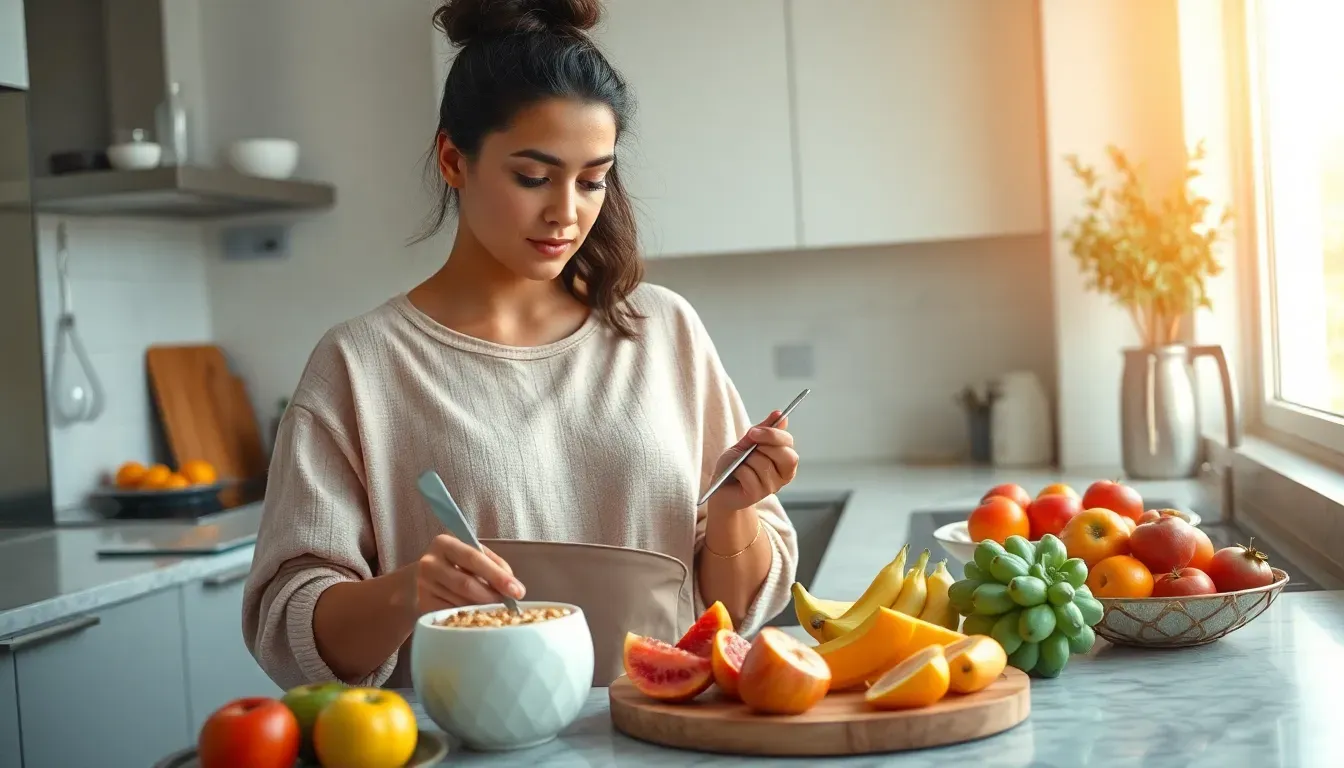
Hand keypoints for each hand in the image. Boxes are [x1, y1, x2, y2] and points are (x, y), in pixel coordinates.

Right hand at [406, 535, 525, 614]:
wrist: (425, 579)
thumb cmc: (457, 565)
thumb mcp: (474, 556)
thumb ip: (494, 565)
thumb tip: (513, 586)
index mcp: (444, 543)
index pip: (474, 558)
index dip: (497, 576)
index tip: (517, 591)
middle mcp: (429, 563)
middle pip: (466, 584)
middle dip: (492, 596)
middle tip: (510, 605)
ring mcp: (423, 586)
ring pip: (460, 602)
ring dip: (482, 609)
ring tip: (497, 611)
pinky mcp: (423, 605)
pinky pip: (451, 616)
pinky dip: (469, 618)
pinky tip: (478, 618)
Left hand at [706, 411, 798, 513]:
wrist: (719, 487)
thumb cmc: (735, 465)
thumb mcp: (748, 443)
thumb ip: (763, 430)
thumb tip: (779, 414)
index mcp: (783, 460)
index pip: (788, 443)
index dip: (773, 434)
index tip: (754, 431)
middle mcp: (782, 475)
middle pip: (786, 455)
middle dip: (764, 445)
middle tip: (748, 445)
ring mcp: (771, 487)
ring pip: (764, 464)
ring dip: (747, 460)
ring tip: (740, 464)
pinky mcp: (756, 495)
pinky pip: (749, 475)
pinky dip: (738, 471)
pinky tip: (736, 475)